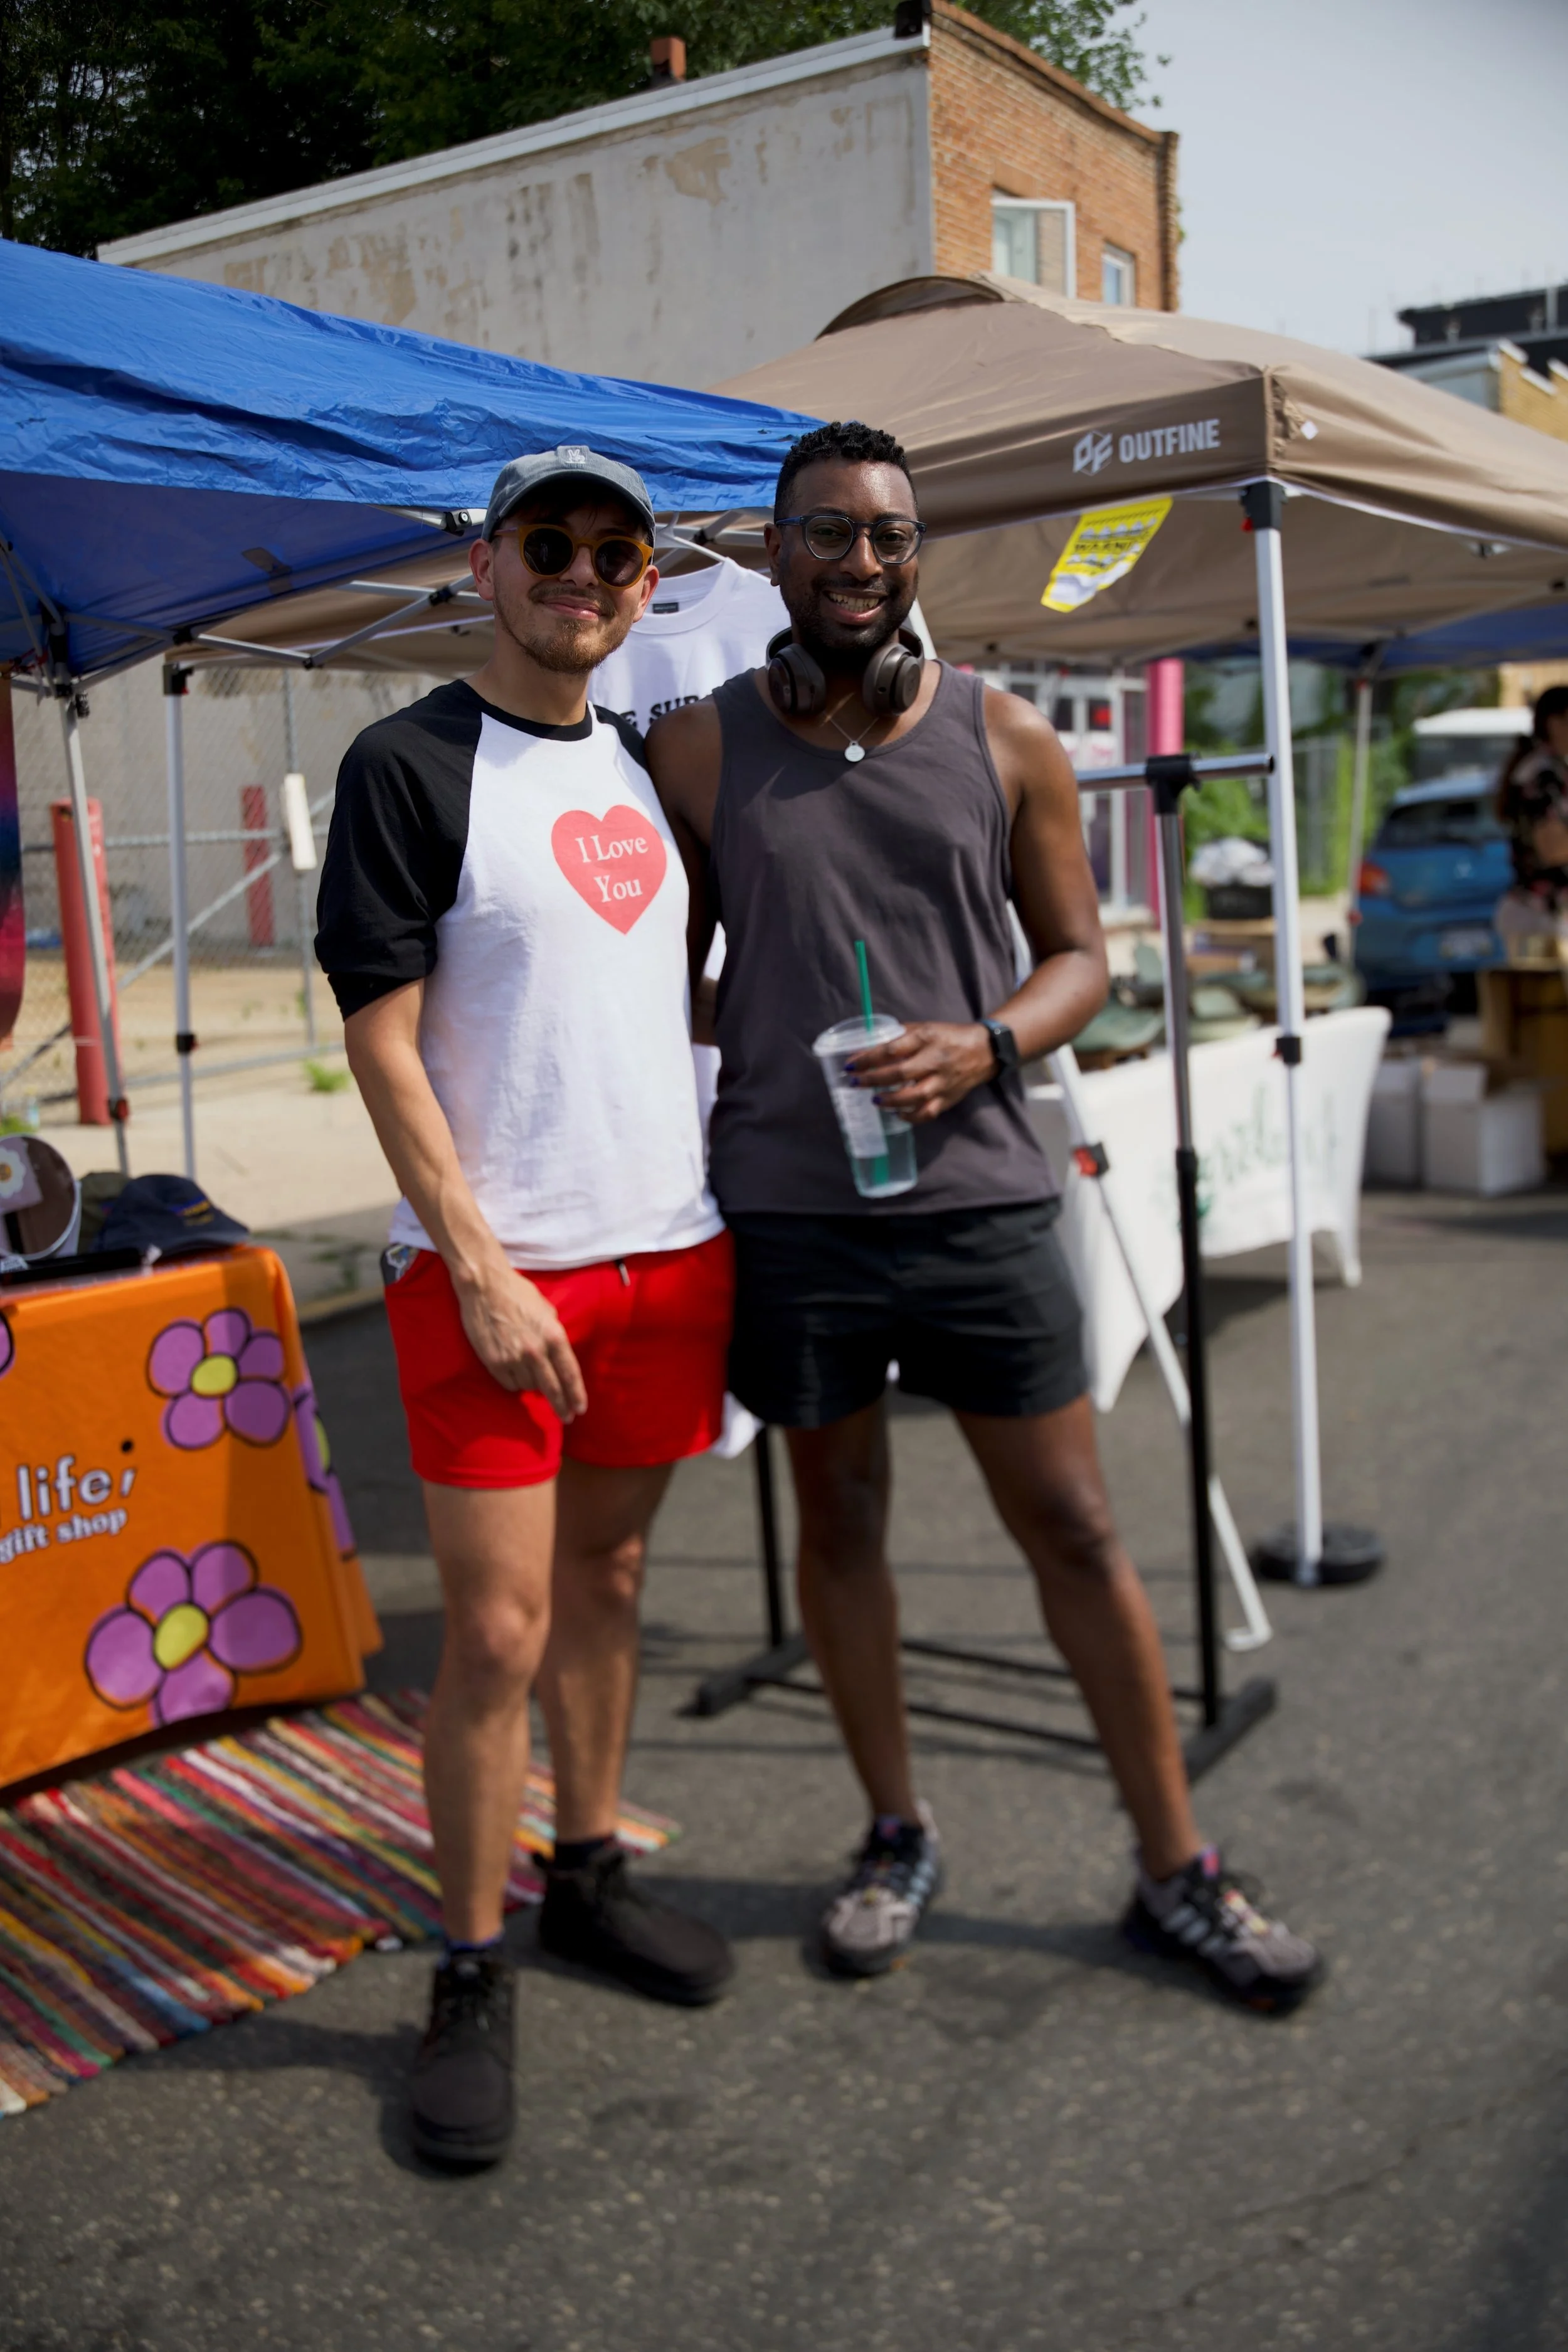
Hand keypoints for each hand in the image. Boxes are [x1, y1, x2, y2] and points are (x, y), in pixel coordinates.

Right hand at [454, 1257, 586, 1420]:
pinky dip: (515, 1383)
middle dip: (561, 1406)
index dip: (576, 1394)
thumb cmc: (519, 1294)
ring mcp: (514, 1359)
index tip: (580, 1409)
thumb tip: (558, 1357)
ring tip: (532, 1375)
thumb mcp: (547, 1311)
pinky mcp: (494, 1362)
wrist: (485, 1287)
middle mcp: (536, 1351)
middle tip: (566, 1417)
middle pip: (552, 1389)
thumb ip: (554, 1336)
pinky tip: (515, 1374)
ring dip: (534, 1386)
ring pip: (529, 1386)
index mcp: (554, 1336)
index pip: (569, 1374)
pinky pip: (510, 1384)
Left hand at [845, 1022, 995, 1124]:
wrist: (984, 1051)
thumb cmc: (948, 1037)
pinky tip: (897, 1115)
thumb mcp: (925, 1028)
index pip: (892, 1048)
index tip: (850, 1064)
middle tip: (855, 1083)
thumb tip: (869, 1046)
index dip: (868, 1057)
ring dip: (890, 1100)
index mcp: (927, 1038)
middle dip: (873, 1079)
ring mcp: (943, 1082)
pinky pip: (928, 1113)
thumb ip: (900, 1036)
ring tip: (875, 1100)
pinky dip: (911, 1117)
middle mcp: (935, 1060)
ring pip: (915, 1096)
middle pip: (900, 1072)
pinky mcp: (948, 1098)